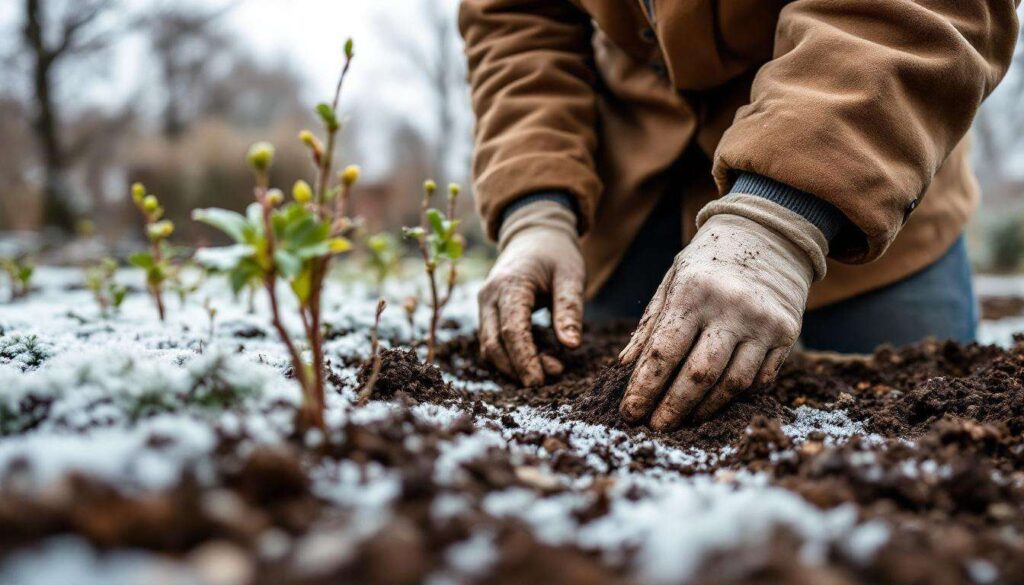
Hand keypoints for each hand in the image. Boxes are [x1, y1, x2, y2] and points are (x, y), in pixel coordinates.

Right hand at [478, 202, 582, 385]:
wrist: (534, 235)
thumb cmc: (556, 254)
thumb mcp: (571, 276)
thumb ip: (569, 310)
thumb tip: (571, 346)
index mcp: (510, 284)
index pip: (512, 330)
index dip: (524, 359)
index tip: (540, 381)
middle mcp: (489, 295)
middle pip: (493, 344)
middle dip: (518, 368)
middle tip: (551, 378)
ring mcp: (484, 304)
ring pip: (490, 347)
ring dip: (515, 365)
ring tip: (552, 367)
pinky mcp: (488, 312)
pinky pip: (493, 341)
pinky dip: (512, 356)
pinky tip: (539, 358)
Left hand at [617, 213, 814, 430]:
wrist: (770, 233)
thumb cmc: (708, 259)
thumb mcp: (672, 279)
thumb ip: (650, 323)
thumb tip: (624, 366)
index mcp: (694, 291)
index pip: (664, 351)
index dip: (644, 388)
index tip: (630, 413)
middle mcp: (732, 308)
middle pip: (698, 376)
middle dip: (672, 408)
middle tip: (654, 428)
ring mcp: (764, 323)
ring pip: (732, 384)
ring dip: (704, 409)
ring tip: (683, 421)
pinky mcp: (787, 334)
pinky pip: (759, 379)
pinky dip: (735, 396)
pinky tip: (715, 402)